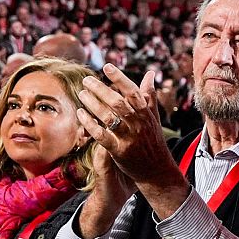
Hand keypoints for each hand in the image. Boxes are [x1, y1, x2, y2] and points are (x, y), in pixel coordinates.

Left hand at [77, 64, 179, 188]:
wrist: (157, 171)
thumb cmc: (154, 142)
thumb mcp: (154, 118)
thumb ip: (149, 95)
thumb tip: (150, 73)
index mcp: (147, 114)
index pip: (133, 92)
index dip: (119, 78)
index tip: (107, 66)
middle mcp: (138, 124)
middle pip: (118, 103)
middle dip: (101, 90)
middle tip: (87, 80)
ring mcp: (129, 138)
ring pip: (109, 117)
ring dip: (93, 104)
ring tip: (82, 93)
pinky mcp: (119, 151)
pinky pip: (102, 136)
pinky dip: (90, 124)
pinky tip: (80, 114)